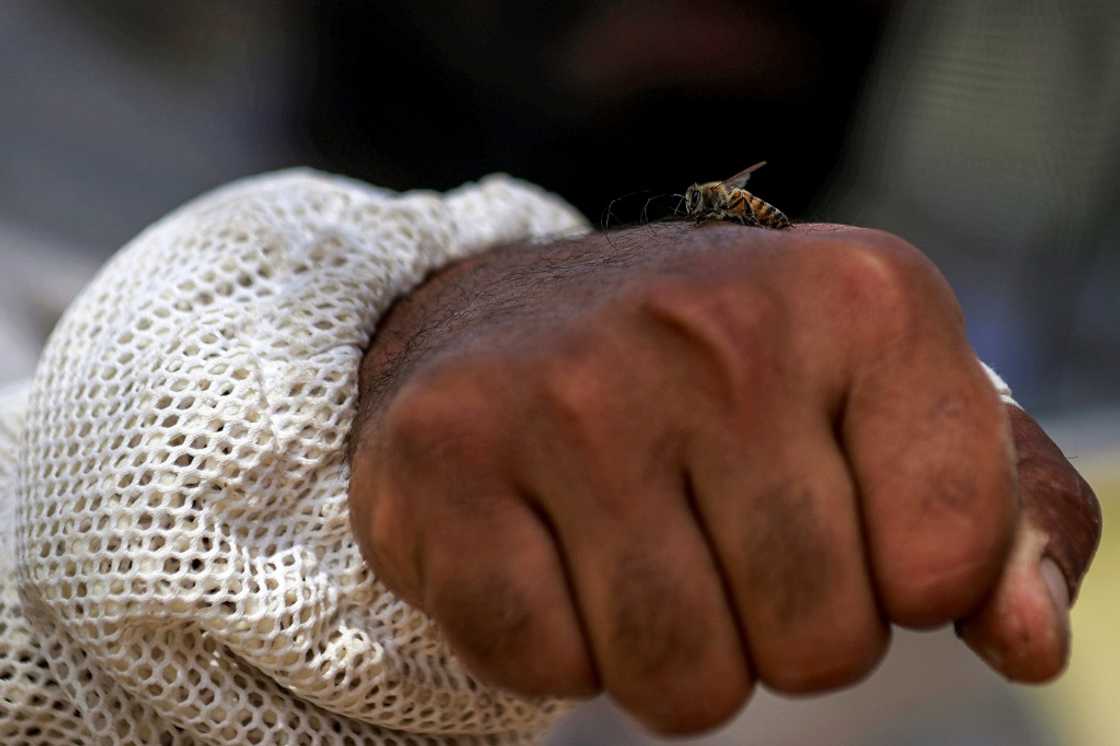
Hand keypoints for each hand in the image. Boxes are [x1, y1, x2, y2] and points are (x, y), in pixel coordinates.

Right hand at [348, 223, 1100, 733]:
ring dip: (666, 648)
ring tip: (630, 542)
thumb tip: (1031, 645)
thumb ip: (996, 517)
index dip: (889, 577)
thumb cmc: (714, 378)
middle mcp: (714, 327)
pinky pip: (543, 664)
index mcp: (860, 296)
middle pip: (818, 646)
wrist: (505, 317)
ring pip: (679, 678)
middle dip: (772, 626)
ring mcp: (569, 391)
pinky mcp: (444, 457)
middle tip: (710, 528)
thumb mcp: (880, 402)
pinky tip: (539, 546)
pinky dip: (552, 640)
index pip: (946, 564)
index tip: (827, 505)